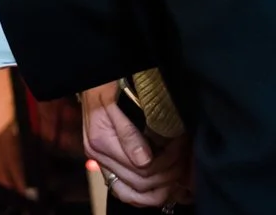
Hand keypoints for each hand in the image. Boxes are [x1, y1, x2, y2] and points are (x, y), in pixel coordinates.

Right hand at [82, 82, 190, 207]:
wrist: (91, 81)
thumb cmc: (102, 85)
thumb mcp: (111, 100)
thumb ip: (126, 132)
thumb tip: (144, 161)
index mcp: (101, 143)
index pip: (142, 170)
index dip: (168, 163)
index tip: (181, 146)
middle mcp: (100, 158)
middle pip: (141, 184)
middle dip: (168, 175)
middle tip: (184, 158)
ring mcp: (103, 163)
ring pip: (134, 195)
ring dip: (159, 189)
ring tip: (177, 174)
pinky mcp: (108, 164)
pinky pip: (126, 192)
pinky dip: (145, 194)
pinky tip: (162, 187)